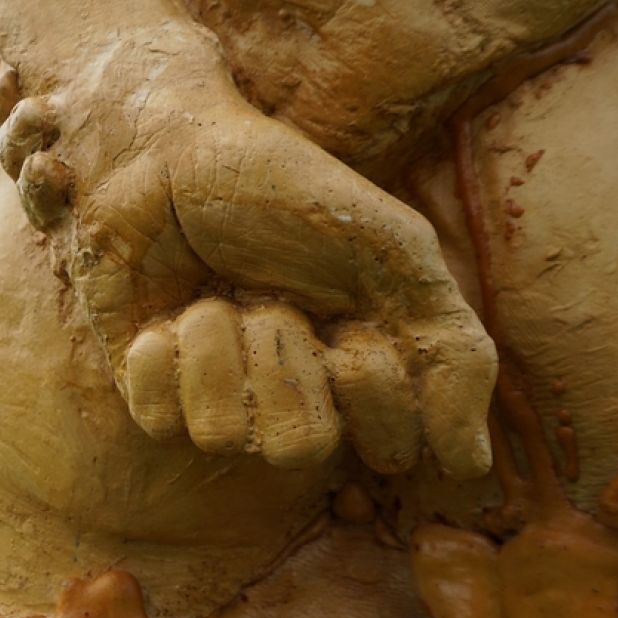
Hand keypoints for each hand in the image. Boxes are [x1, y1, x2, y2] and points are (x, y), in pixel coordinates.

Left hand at [0, 0, 495, 477]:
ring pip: (223, 436)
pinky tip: (164, 317)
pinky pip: (160, 422)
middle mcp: (289, 403)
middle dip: (284, 358)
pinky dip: (164, 357)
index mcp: (359, 379)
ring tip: (213, 296)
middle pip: (300, 450)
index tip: (355, 326)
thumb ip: (450, 351)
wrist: (168, 151)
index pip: (386, 450)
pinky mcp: (148, 393)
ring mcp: (214, 401)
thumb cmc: (284, 192)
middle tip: (270, 299)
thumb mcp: (393, 251)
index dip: (371, 385)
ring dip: (219, 346)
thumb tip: (470, 466)